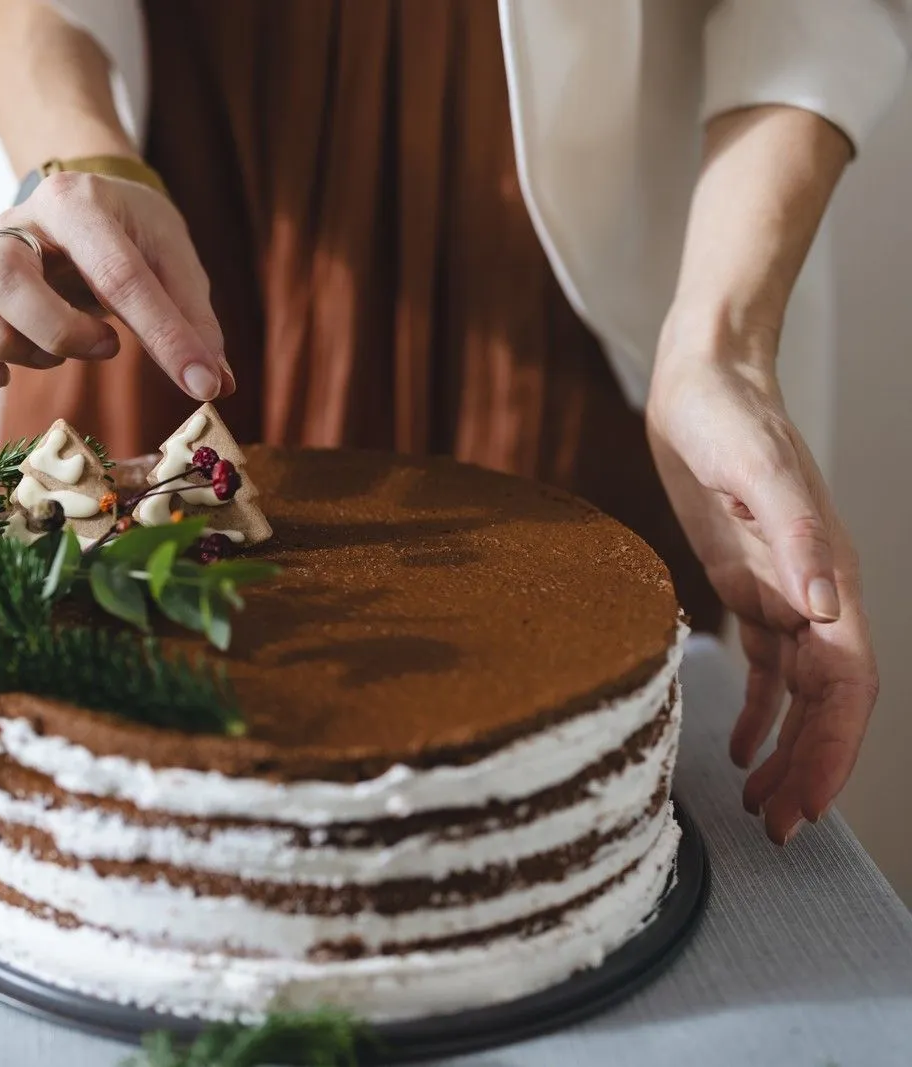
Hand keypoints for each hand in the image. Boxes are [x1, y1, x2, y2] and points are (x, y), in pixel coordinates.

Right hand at [0, 171, 233, 398]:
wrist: (81, 197)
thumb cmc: (131, 232)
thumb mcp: (175, 259)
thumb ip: (195, 319)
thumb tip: (216, 385)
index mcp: (81, 203)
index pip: (119, 275)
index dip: (165, 338)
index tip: (201, 384)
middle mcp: (19, 222)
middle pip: (3, 277)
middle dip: (57, 332)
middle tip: (105, 347)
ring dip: (4, 343)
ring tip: (51, 356)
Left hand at [646, 340, 877, 844]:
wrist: (704, 384)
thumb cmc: (730, 419)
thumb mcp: (755, 470)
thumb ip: (795, 533)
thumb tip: (823, 603)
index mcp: (830, 576)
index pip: (846, 684)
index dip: (831, 748)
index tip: (804, 803)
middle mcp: (816, 594)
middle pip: (828, 703)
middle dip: (811, 768)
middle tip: (781, 830)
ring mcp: (786, 592)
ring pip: (801, 696)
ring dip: (788, 753)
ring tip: (764, 809)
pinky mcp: (750, 586)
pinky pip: (768, 668)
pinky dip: (761, 714)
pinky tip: (741, 753)